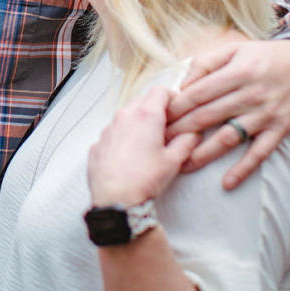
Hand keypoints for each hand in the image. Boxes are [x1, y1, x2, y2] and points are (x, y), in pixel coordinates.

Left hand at [88, 85, 200, 205]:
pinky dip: (122, 138)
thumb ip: (186, 142)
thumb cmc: (144, 180)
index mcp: (146, 116)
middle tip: (166, 128)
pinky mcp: (98, 143)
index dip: (172, 98)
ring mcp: (108, 129)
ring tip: (148, 144)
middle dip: (155, 110)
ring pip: (126, 116)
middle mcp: (124, 116)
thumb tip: (192, 135)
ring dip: (138, 124)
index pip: (160, 91)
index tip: (177, 111)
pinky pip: (113, 133)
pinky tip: (129, 156)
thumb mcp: (173, 161)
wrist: (115, 200)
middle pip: (142, 100)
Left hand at [164, 39, 289, 189]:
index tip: (157, 119)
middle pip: (207, 116)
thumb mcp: (235, 49)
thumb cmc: (265, 56)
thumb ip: (205, 63)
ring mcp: (266, 114)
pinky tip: (227, 184)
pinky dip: (244, 169)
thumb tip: (181, 84)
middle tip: (158, 145)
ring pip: (229, 138)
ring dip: (204, 154)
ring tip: (182, 166)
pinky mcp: (280, 129)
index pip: (197, 93)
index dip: (175, 107)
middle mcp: (250, 94)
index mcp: (236, 72)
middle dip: (180, 132)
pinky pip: (260, 153)